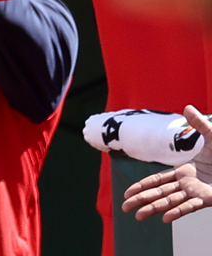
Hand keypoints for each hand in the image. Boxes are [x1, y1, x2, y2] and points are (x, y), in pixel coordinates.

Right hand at [122, 106, 211, 222]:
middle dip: (141, 200)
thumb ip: (199, 124)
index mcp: (185, 172)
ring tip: (137, 216)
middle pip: (159, 193)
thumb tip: (187, 107)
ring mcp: (196, 193)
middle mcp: (187, 185)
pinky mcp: (207, 200)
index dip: (142, 186)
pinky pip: (189, 208)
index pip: (158, 181)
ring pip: (170, 202)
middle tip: (124, 208)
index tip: (127, 193)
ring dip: (153, 209)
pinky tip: (164, 219)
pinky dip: (177, 213)